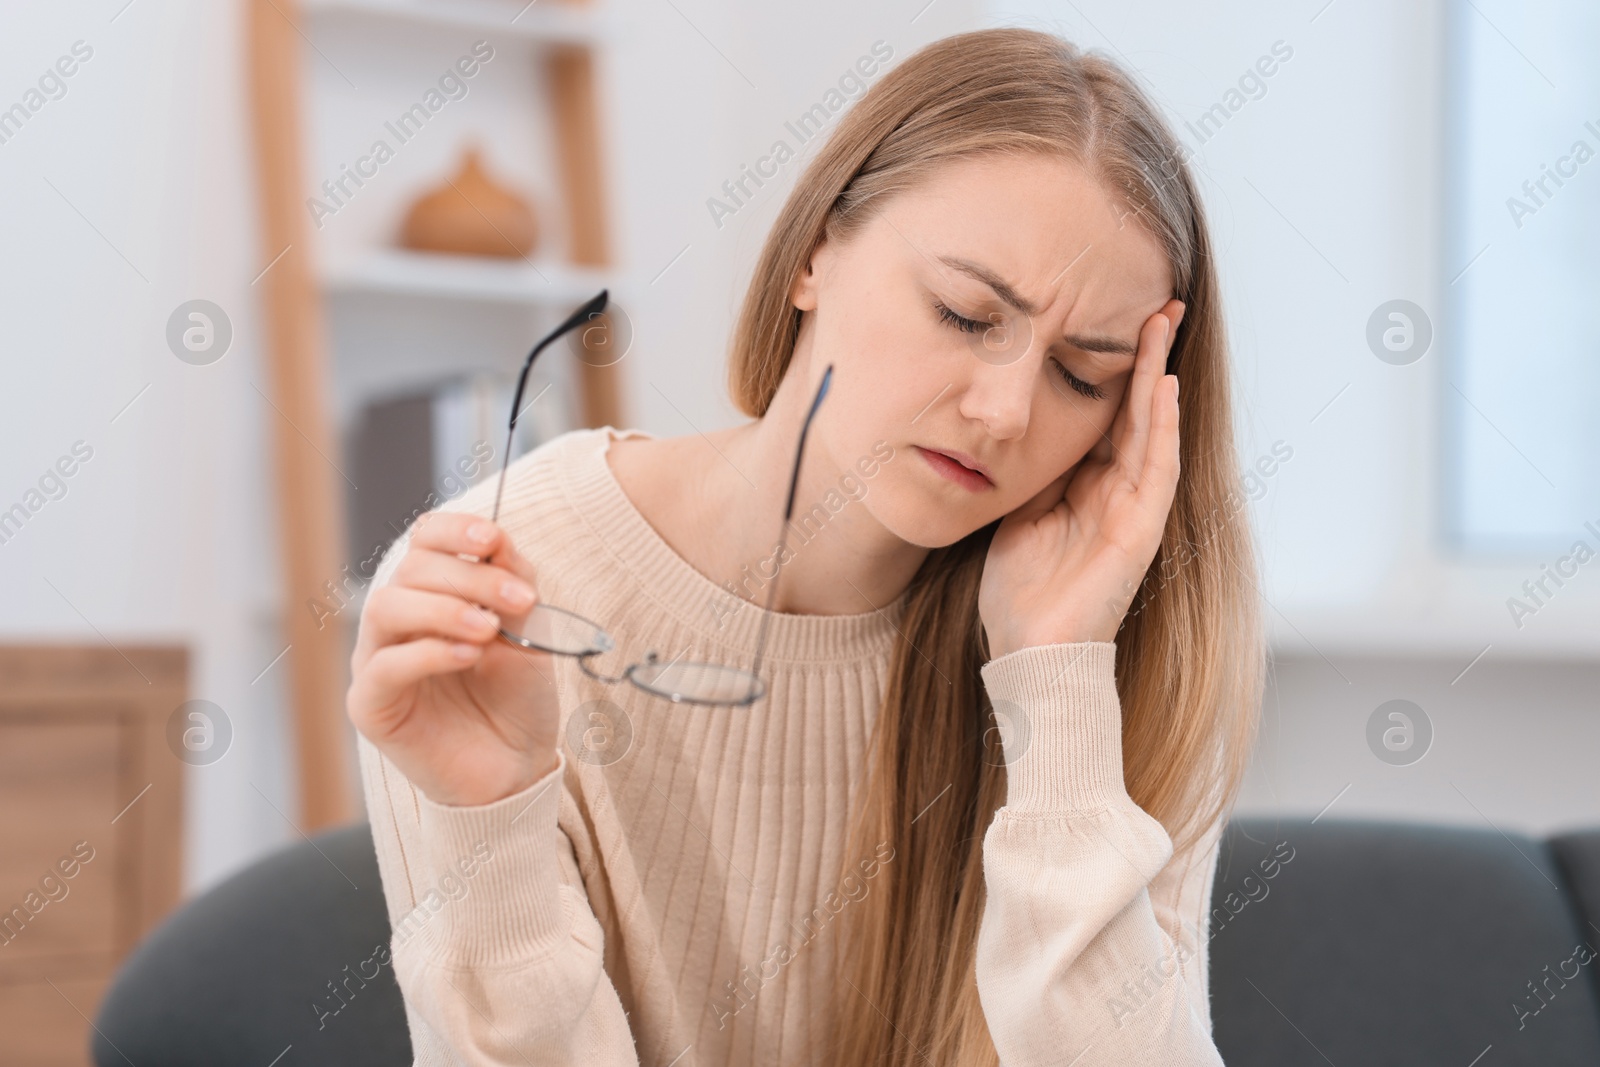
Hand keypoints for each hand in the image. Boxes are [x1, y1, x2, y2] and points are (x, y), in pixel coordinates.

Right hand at [347, 512, 561, 806]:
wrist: (516, 768)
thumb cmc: (516, 698)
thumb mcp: (529, 632)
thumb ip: (513, 585)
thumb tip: (498, 539)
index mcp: (432, 594)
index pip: (424, 540)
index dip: (453, 530)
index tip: (493, 538)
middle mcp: (397, 622)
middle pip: (411, 570)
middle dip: (470, 576)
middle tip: (519, 600)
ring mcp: (377, 661)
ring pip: (386, 607)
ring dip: (444, 609)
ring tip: (488, 629)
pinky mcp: (371, 705)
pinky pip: (384, 667)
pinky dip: (428, 653)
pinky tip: (468, 656)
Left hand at [979, 299, 1184, 655]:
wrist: (1028, 651)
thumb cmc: (1018, 593)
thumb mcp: (1014, 512)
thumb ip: (1029, 471)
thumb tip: (1018, 425)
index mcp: (1085, 484)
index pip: (1105, 414)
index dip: (1111, 368)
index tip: (1110, 317)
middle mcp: (1116, 490)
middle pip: (1136, 410)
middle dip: (1146, 355)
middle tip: (1158, 302)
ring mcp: (1133, 508)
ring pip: (1152, 427)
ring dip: (1158, 374)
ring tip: (1163, 324)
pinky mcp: (1141, 530)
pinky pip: (1156, 468)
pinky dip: (1163, 427)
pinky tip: (1164, 387)